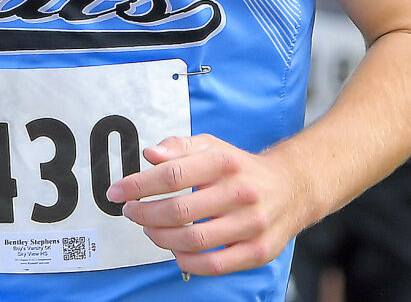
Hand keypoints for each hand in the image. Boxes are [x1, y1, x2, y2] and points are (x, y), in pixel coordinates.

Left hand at [106, 134, 304, 276]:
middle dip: (144, 213)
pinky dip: (186, 261)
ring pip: (192, 240)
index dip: (137, 185)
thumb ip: (179, 147)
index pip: (171, 174)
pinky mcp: (257, 251)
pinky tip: (175, 250)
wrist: (292, 187)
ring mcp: (251, 224)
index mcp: (225, 162)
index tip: (117, 192)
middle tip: (131, 212)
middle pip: (179, 210)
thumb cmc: (241, 168)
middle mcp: (240, 192)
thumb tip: (151, 155)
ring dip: (160, 238)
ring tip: (150, 229)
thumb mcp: (213, 146)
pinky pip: (213, 265)